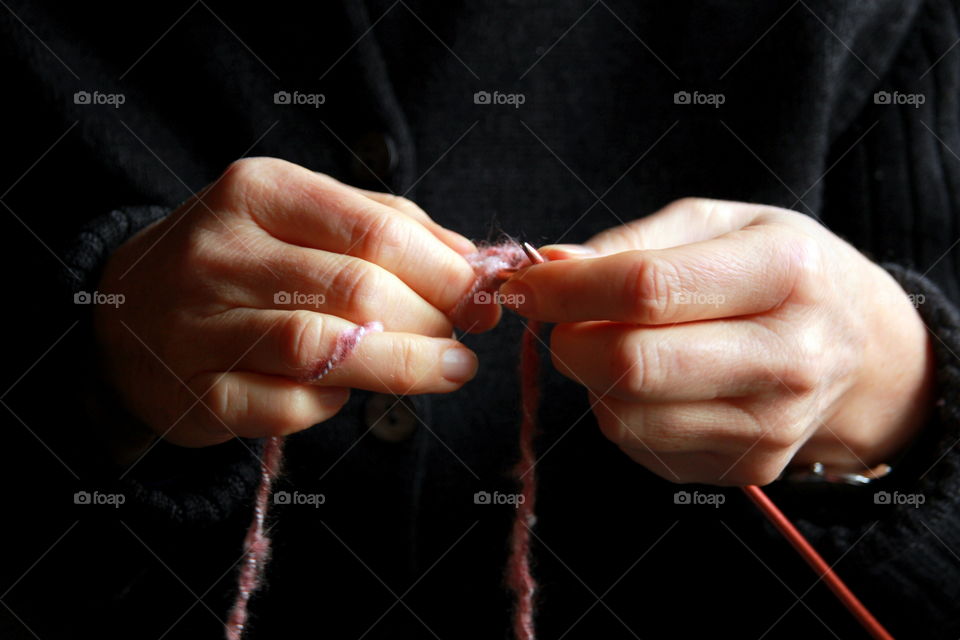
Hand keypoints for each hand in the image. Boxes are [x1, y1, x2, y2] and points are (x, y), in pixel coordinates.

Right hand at [94, 157, 488, 449]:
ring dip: (405, 366)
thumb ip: (389, 228)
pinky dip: (337, 403)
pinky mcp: (198, 394)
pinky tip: (350, 391)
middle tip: (464, 339)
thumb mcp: (302, 216)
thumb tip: (471, 263)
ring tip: (448, 369)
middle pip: (359, 290)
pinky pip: (291, 406)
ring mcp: (200, 326)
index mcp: (258, 191)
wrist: (129, 312)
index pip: (377, 232)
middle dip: (433, 321)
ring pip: (327, 349)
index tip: (484, 298)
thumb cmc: (243, 259)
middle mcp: (221, 252)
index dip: (446, 272)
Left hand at [501, 198, 934, 484]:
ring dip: (591, 378)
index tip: (524, 284)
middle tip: (560, 317)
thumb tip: (548, 264)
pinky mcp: (748, 468)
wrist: (860, 349)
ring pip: (624, 415)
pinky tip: (648, 381)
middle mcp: (788, 357)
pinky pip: (641, 445)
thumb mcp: (718, 224)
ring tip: (614, 343)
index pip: (647, 289)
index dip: (565, 288)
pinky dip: (619, 410)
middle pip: (630, 365)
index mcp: (784, 273)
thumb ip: (630, 243)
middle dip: (567, 339)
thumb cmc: (779, 268)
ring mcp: (771, 426)